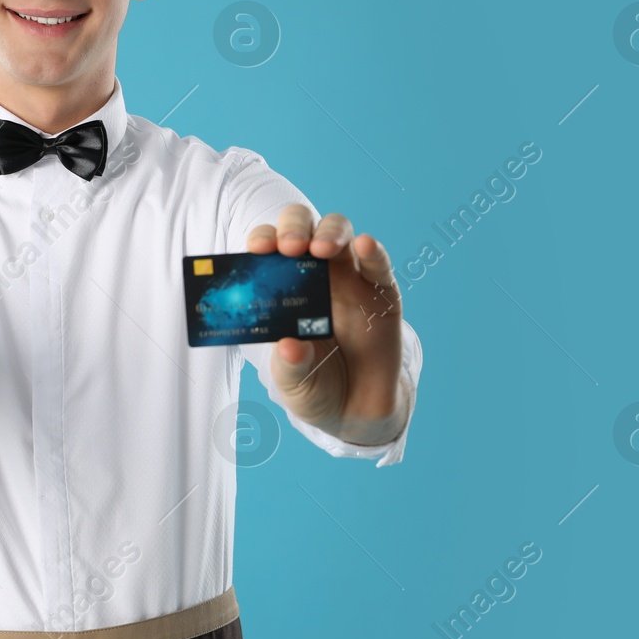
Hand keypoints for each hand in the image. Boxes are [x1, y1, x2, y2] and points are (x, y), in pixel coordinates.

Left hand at [246, 205, 408, 444]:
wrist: (357, 410)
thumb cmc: (315, 386)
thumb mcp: (294, 384)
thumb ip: (290, 366)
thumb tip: (289, 346)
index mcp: (283, 289)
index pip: (270, 250)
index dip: (263, 240)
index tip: (256, 249)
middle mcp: (315, 275)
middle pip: (304, 229)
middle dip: (294, 228)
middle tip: (289, 247)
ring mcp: (350, 280)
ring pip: (341, 235)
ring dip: (330, 233)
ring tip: (321, 249)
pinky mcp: (382, 293)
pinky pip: (378, 265)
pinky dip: (374, 251)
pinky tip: (366, 245)